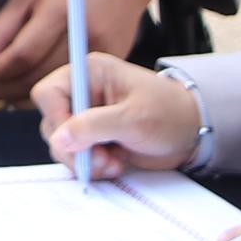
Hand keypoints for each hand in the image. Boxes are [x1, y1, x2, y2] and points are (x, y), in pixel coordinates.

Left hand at [0, 0, 155, 105]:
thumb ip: (2, 29)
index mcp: (59, 10)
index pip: (22, 56)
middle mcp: (82, 36)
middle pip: (37, 78)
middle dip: (4, 87)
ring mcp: (101, 53)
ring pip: (54, 89)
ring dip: (23, 95)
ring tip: (4, 89)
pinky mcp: (112, 64)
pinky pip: (74, 88)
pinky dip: (50, 92)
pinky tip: (32, 86)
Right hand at [42, 53, 202, 176]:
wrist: (191, 133)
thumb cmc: (169, 113)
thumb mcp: (134, 118)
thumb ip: (94, 126)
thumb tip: (59, 139)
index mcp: (90, 73)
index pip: (49, 92)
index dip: (56, 118)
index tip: (72, 140)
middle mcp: (83, 94)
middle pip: (52, 124)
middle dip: (74, 148)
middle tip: (100, 159)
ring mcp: (87, 119)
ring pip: (63, 145)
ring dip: (85, 161)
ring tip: (113, 163)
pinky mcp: (93, 140)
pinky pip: (76, 158)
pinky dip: (92, 167)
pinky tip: (116, 165)